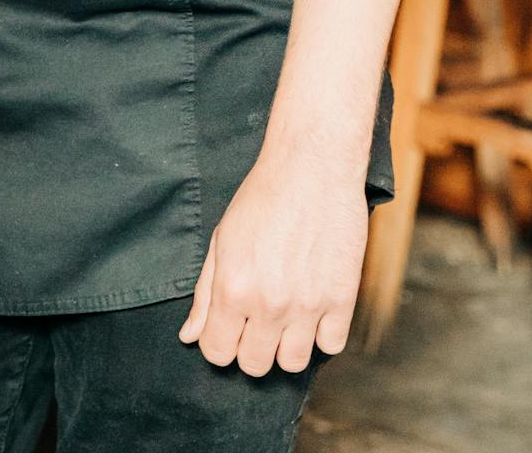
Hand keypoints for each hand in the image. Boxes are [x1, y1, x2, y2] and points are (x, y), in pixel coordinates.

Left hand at [178, 150, 367, 375]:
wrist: (311, 167)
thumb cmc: (263, 197)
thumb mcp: (222, 239)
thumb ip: (204, 292)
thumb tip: (189, 335)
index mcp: (233, 289)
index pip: (217, 353)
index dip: (219, 343)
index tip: (228, 327)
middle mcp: (269, 305)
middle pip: (254, 365)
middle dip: (250, 347)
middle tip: (257, 319)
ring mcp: (308, 305)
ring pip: (292, 364)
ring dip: (285, 346)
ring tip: (286, 317)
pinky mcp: (342, 299)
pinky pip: (330, 347)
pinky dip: (321, 334)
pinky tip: (314, 309)